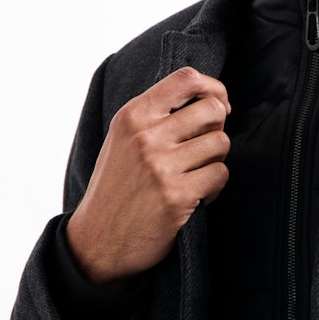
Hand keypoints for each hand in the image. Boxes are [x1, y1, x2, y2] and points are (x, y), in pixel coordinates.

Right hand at [66, 66, 229, 286]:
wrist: (97, 240)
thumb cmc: (117, 187)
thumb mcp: (124, 139)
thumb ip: (157, 115)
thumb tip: (213, 99)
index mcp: (133, 116)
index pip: (187, 78)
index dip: (214, 89)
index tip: (218, 106)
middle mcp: (146, 136)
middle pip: (213, 109)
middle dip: (218, 127)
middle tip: (204, 147)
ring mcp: (160, 165)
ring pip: (221, 142)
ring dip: (216, 160)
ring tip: (196, 174)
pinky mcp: (176, 195)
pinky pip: (220, 174)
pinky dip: (215, 186)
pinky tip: (197, 195)